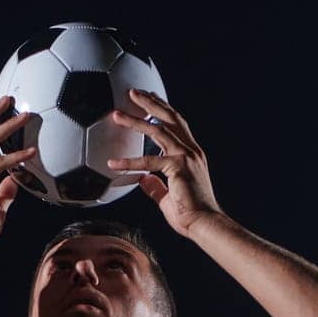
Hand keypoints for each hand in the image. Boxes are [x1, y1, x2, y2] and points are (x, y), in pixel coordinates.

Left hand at [107, 88, 222, 235]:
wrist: (205, 225)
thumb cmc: (190, 216)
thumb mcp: (168, 198)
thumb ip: (156, 188)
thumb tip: (142, 181)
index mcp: (192, 154)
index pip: (177, 124)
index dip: (163, 109)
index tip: (150, 98)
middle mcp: (191, 151)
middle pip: (169, 118)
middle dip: (150, 102)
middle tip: (132, 92)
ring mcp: (186, 157)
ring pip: (158, 131)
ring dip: (136, 120)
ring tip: (116, 114)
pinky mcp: (178, 168)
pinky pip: (149, 162)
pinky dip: (129, 162)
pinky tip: (112, 164)